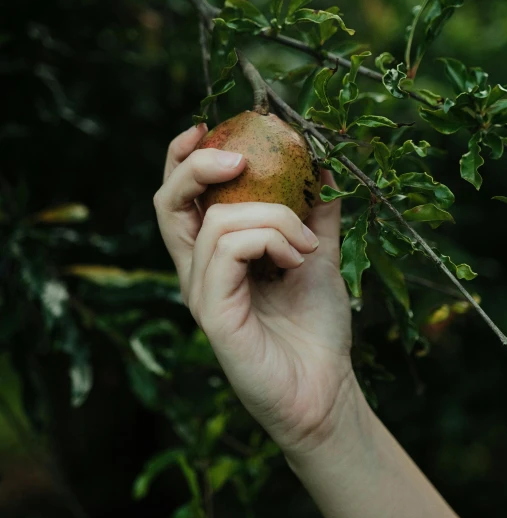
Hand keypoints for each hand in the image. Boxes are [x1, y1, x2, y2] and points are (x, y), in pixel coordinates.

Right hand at [154, 124, 354, 458]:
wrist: (327, 388)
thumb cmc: (317, 327)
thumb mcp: (319, 255)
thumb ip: (315, 213)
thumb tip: (322, 167)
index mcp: (215, 254)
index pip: (182, 198)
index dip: (183, 158)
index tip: (206, 128)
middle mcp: (198, 270)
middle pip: (168, 203)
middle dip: (196, 167)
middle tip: (238, 160)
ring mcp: (201, 292)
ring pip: (215, 222)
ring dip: (272, 216)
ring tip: (305, 245)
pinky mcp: (212, 313)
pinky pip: (228, 250)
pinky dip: (270, 238)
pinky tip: (299, 259)